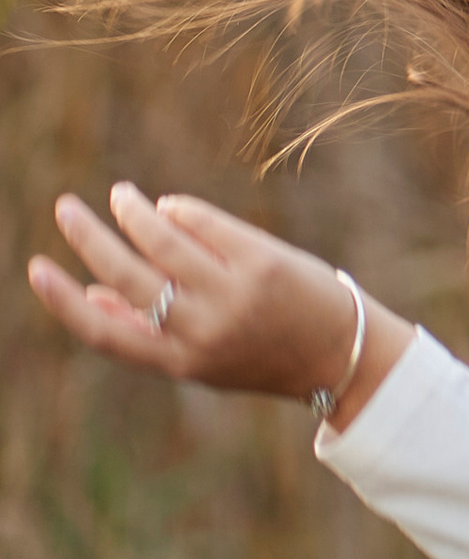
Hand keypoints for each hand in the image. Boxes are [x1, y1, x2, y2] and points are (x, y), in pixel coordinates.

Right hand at [28, 182, 411, 423]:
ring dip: (134, 214)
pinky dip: (180, 211)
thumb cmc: (264, 352)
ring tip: (121, 197)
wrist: (341, 356)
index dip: (63, 302)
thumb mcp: (202, 360)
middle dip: (89, 238)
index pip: (105, 333)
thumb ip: (150, 332)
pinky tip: (169, 206)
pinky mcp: (262, 264)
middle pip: (126, 277)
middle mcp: (201, 330)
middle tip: (66, 208)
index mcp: (179, 361)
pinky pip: (205, 225)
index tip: (36, 267)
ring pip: (163, 241)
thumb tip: (92, 295)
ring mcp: (232, 295)